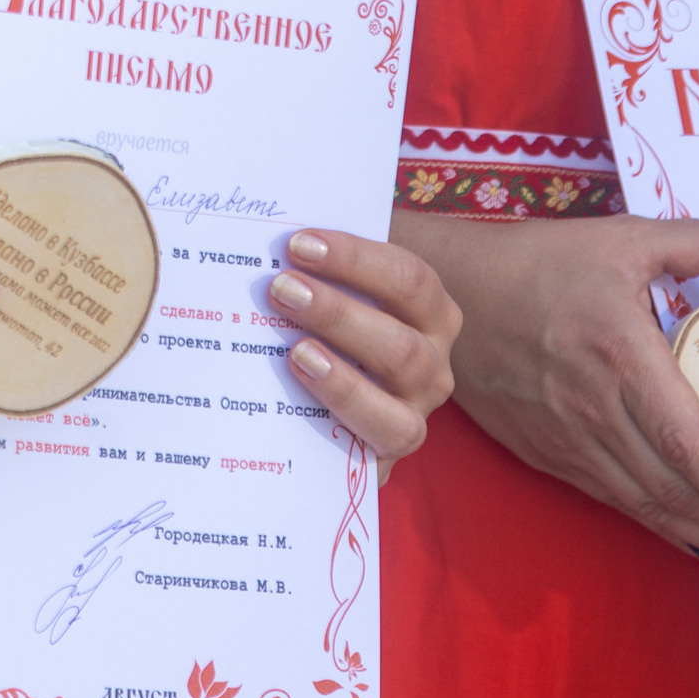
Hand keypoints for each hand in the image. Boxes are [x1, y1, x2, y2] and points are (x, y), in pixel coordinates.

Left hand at [269, 227, 460, 475]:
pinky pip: (372, 457)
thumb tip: (265, 239)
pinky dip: (339, 429)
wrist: (340, 390)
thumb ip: (317, 264)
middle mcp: (433, 366)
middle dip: (338, 317)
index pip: (407, 279)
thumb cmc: (333, 314)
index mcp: (429, 310)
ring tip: (295, 354)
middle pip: (401, 346)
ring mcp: (414, 416)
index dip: (354, 259)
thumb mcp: (336, 283)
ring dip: (343, 381)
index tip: (297, 244)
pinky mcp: (385, 458)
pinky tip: (299, 406)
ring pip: (396, 415)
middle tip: (280, 291)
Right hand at [390, 208, 698, 560]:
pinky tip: (695, 535)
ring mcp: (566, 437)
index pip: (686, 442)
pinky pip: (615, 500)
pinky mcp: (547, 453)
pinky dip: (662, 526)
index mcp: (618, 350)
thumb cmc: (540, 260)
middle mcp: (593, 405)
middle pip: (675, 488)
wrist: (450, 288)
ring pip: (649, 506)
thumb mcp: (626, 235)